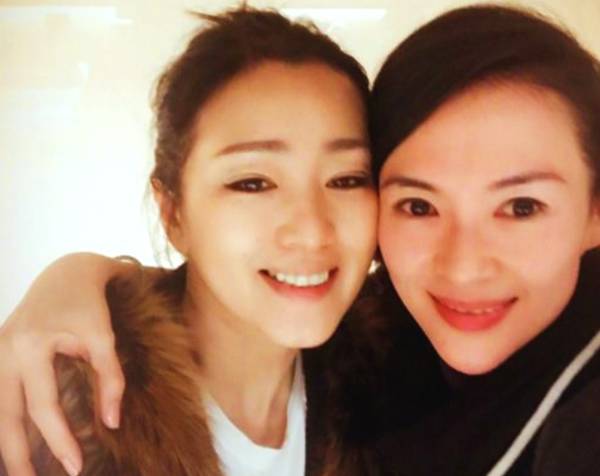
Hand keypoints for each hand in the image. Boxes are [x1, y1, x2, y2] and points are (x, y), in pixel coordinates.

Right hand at [0, 253, 130, 475]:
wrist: (70, 270)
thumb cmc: (90, 301)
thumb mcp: (104, 336)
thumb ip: (110, 377)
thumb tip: (111, 423)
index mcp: (30, 346)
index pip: (43, 406)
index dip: (59, 440)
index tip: (75, 469)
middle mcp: (5, 351)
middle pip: (4, 415)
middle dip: (16, 456)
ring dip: (6, 443)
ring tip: (18, 474)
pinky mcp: (1, 353)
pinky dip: (5, 420)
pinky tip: (13, 441)